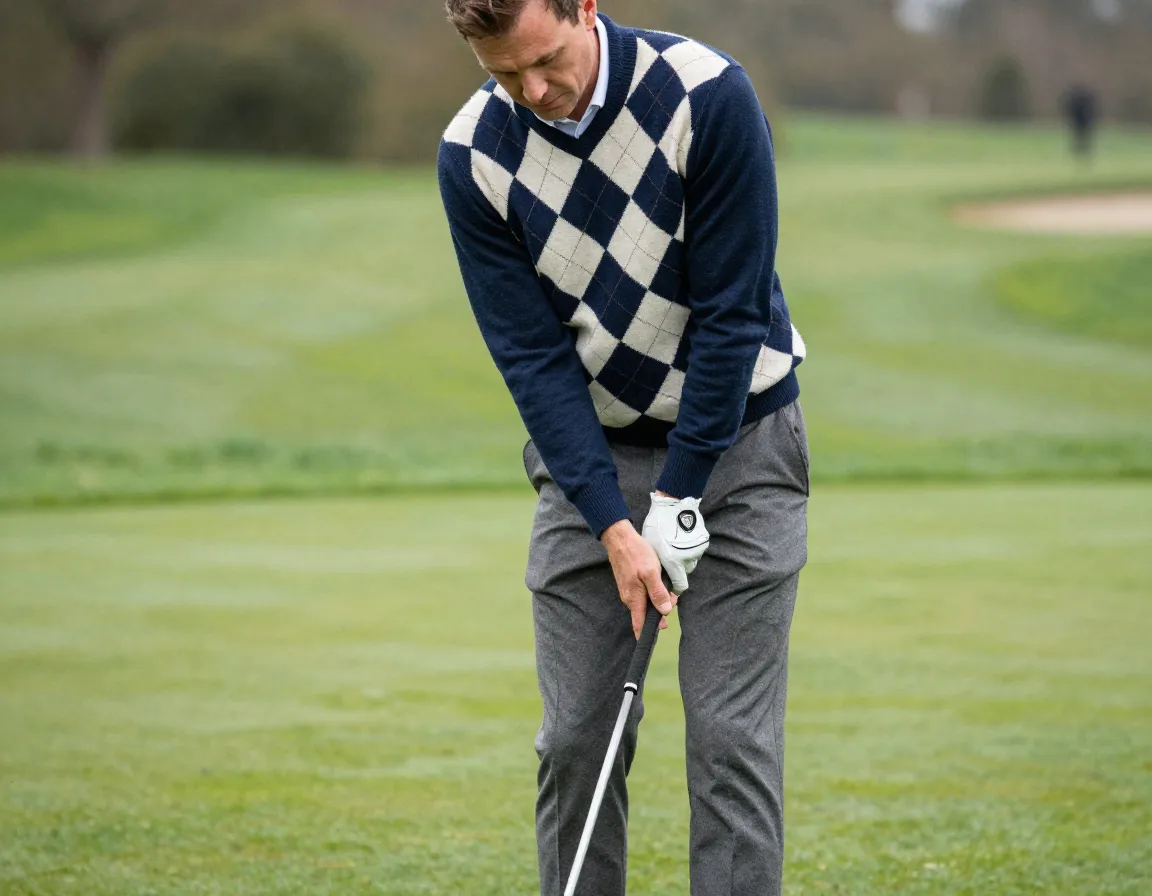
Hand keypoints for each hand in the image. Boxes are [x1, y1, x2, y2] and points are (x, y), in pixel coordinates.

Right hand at [601, 520, 676, 637]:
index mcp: (634, 599)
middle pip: (645, 613)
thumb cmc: (636, 554)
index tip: (654, 638)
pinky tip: (659, 584)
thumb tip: (665, 611)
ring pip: (645, 603)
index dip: (646, 634)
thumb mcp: (651, 572)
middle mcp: (629, 598)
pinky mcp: (629, 583)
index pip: (639, 624)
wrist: (619, 539)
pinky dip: (652, 593)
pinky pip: (642, 594)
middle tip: (673, 600)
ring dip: (657, 600)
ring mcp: (628, 590)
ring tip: (669, 591)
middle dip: (660, 612)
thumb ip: (658, 593)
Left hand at [642, 493, 709, 592]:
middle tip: (669, 560)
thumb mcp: (651, 549)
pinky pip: (695, 550)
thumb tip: (658, 582)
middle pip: (685, 573)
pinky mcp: (703, 541)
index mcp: (674, 562)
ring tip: (674, 547)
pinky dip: (689, 548)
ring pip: (690, 561)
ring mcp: (697, 549)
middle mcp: (688, 559)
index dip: (674, 588)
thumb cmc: (657, 525)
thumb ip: (656, 568)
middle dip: (677, 571)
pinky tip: (681, 540)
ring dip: (683, 559)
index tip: (670, 586)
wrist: (672, 505)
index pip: (680, 586)